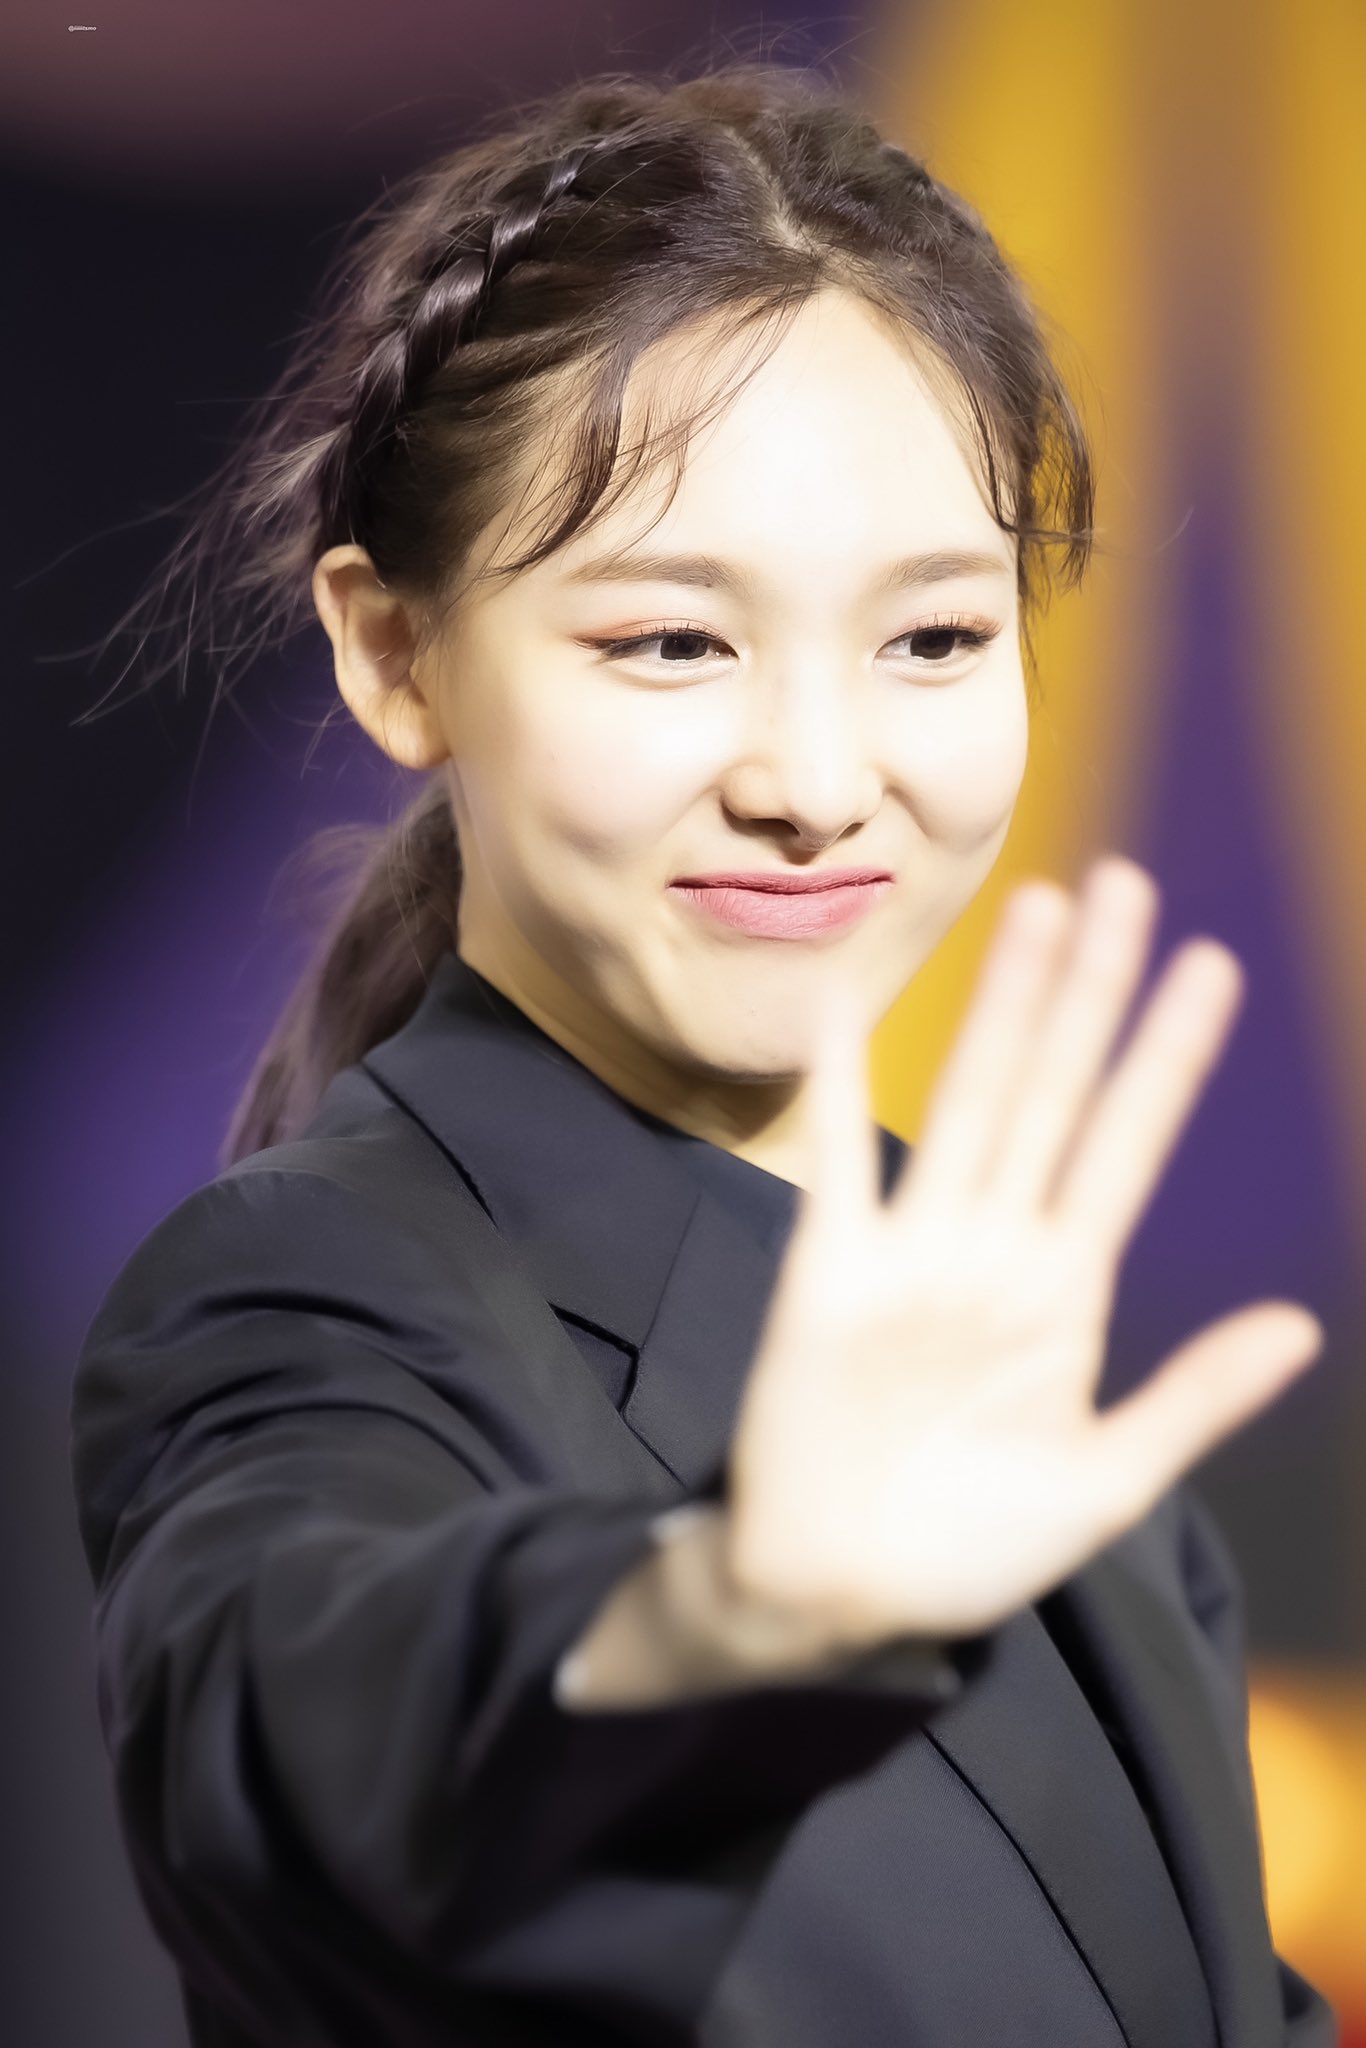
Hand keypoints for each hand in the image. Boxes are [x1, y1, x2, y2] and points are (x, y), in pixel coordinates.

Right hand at [724, 856, 1324, 1650]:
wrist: (834, 1596)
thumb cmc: (968, 1548)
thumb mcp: (1105, 1484)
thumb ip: (1195, 1397)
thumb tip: (1302, 1322)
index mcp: (1066, 1292)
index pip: (1128, 1145)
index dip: (1170, 1057)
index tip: (1213, 967)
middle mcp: (997, 1249)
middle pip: (1056, 1093)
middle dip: (1093, 994)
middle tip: (1127, 885)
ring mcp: (916, 1252)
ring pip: (972, 1103)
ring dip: (1004, 1010)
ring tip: (1040, 912)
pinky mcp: (832, 1273)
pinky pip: (839, 1164)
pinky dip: (840, 1086)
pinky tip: (849, 1009)